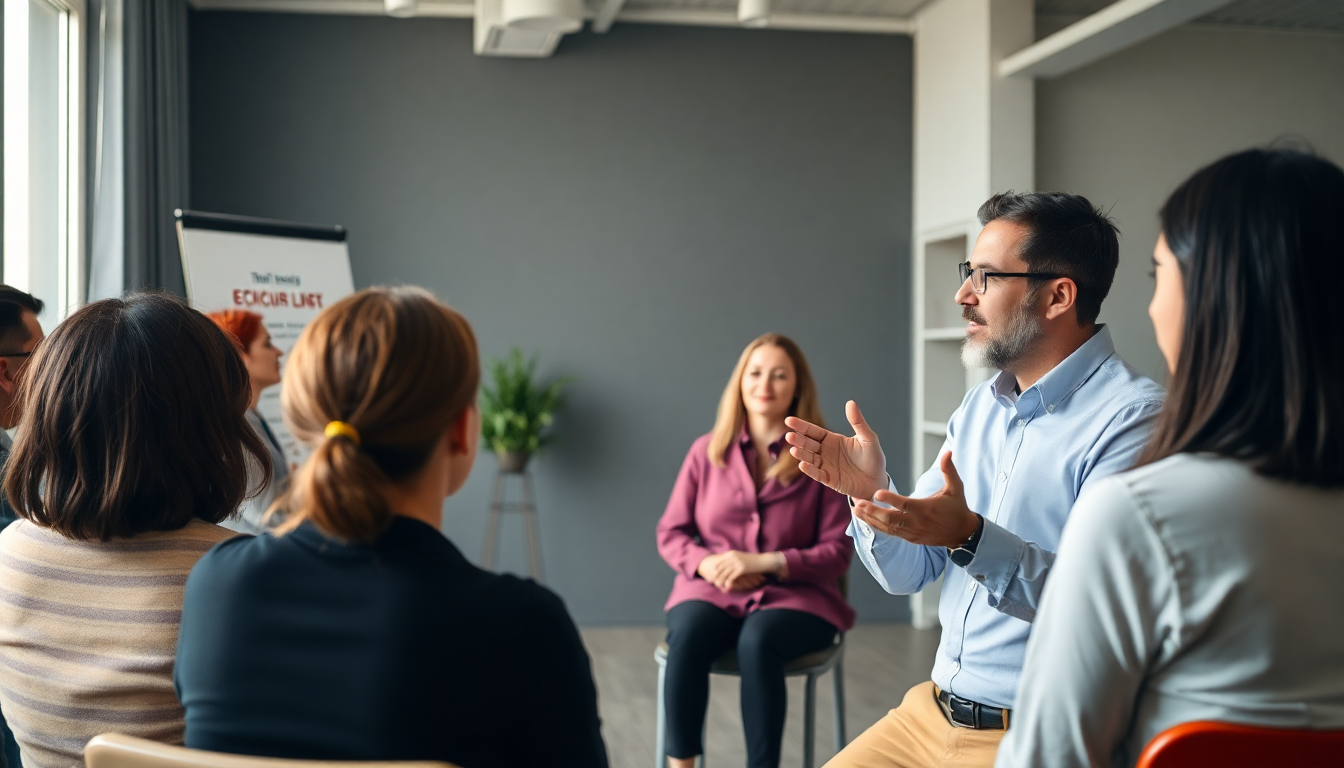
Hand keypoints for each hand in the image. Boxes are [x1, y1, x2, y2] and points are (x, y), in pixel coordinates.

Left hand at [697, 552, 782, 592]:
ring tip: (717, 586)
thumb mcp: (740, 557)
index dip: (714, 570)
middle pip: (719, 568)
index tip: (712, 576)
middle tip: (712, 582)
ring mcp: (737, 562)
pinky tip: (726, 586)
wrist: (763, 561)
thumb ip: (732, 559)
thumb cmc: (752, 560)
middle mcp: (732, 557)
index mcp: (731, 553)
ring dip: (720, 580)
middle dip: (715, 576)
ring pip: (724, 573)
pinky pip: (731, 577)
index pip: (719, 562)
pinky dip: (727, 582)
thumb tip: (725, 565)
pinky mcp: (741, 569)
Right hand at [785, 400, 887, 499]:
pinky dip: (810, 470)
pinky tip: (803, 465)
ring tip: (794, 450)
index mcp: (832, 440)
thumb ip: (858, 422)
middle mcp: (825, 452)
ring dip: (801, 454)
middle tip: (789, 436)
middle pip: (808, 444)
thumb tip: (850, 402)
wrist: (878, 481)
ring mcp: (826, 466)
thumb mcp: (868, 438)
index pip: (813, 431)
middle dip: (798, 440)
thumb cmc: (873, 458)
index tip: (789, 420)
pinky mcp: (829, 479)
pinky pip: (817, 474)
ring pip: (809, 458)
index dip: (801, 426)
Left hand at [852, 451, 978, 547]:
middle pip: (891, 519)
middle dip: (873, 511)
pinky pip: (890, 533)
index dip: (891, 499)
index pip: (905, 504)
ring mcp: (911, 532)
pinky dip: (876, 526)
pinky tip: (864, 518)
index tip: (877, 492)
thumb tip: (948, 452)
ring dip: (870, 518)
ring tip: (855, 509)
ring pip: (887, 527)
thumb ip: (949, 470)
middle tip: (858, 502)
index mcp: (925, 509)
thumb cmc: (957, 508)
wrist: (961, 533)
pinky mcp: (908, 538)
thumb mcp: (956, 488)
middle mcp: (916, 522)